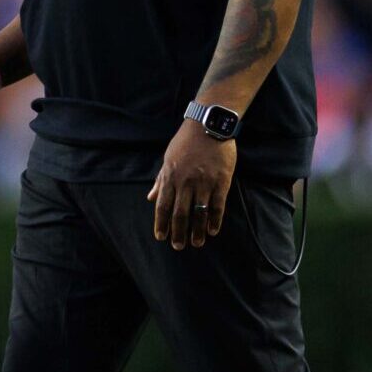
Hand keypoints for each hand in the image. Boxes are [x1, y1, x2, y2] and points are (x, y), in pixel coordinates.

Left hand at [148, 120, 237, 248]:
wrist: (208, 125)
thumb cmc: (186, 142)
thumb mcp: (168, 159)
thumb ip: (160, 180)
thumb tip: (150, 198)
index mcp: (170, 177)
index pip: (163, 206)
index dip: (161, 223)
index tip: (161, 237)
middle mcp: (185, 182)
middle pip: (180, 213)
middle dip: (178, 232)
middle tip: (178, 246)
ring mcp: (204, 182)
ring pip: (199, 212)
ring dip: (197, 231)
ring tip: (197, 243)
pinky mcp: (221, 181)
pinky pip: (217, 205)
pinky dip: (215, 220)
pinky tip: (213, 230)